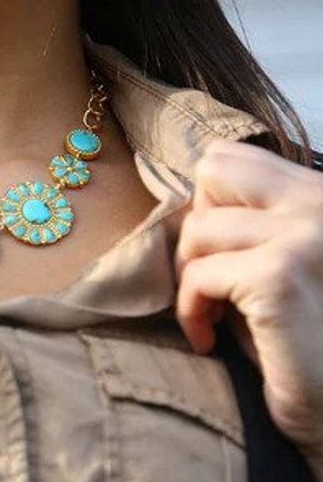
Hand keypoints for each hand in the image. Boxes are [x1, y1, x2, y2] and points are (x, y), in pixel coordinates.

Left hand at [174, 138, 322, 452]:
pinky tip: (209, 340)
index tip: (222, 254)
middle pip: (213, 169)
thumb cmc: (303, 342)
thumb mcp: (280, 265)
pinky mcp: (280, 276)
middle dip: (198, 225)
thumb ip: (250, 228)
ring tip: (212, 315)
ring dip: (190, 277)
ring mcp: (306, 235)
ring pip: (197, 228)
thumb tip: (190, 206)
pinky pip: (197, 276)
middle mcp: (322, 204)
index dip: (212, 206)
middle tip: (211, 274)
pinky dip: (190, 311)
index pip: (233, 157)